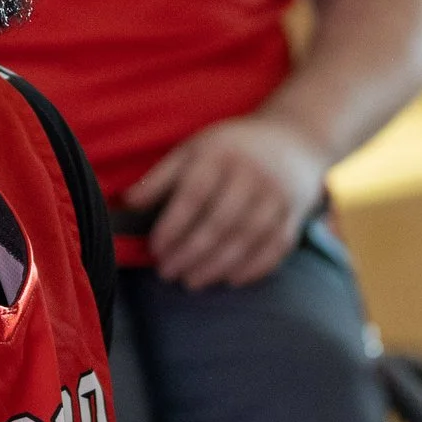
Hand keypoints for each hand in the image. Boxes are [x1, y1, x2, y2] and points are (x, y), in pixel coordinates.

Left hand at [125, 114, 328, 289]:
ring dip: (216, 266)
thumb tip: (127, 203)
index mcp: (221, 155)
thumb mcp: (194, 150)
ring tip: (190, 281)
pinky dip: (252, 268)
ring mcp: (277, 197)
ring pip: (246, 239)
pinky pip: (274, 248)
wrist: (294, 140)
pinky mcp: (293, 216)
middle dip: (190, 253)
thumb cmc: (231, 149)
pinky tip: (229, 280)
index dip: (172, 226)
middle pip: (220, 222)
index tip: (155, 248)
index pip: (194, 195)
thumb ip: (160, 177)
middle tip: (167, 272)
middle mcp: (252, 175)